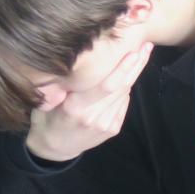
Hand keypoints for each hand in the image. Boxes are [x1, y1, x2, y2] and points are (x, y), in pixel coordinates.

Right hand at [25, 43, 152, 161]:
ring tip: (141, 54)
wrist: (54, 147)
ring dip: (133, 74)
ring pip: (125, 93)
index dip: (121, 69)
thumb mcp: (48, 99)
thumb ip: (66, 85)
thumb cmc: (48, 116)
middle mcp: (93, 116)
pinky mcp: (113, 128)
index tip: (133, 53)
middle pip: (121, 87)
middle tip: (146, 46)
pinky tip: (124, 78)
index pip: (105, 86)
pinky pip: (123, 102)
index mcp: (75, 107)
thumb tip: (90, 64)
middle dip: (136, 65)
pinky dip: (125, 89)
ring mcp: (105, 124)